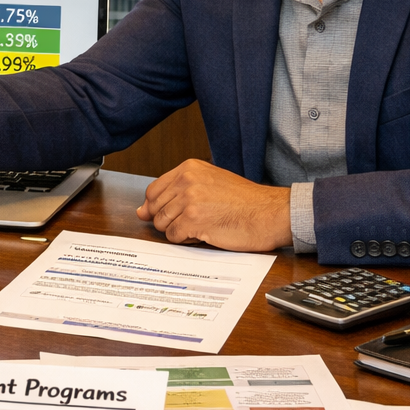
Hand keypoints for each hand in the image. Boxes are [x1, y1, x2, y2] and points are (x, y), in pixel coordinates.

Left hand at [137, 159, 292, 250]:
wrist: (269, 213)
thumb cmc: (244, 202)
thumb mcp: (209, 184)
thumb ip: (175, 193)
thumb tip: (141, 211)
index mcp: (189, 168)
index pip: (153, 191)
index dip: (157, 207)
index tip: (169, 214)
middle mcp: (187, 180)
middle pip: (154, 209)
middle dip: (168, 220)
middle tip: (192, 222)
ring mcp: (189, 199)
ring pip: (162, 224)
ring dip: (178, 231)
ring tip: (201, 226)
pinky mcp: (193, 219)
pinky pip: (174, 236)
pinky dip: (186, 240)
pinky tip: (204, 234)